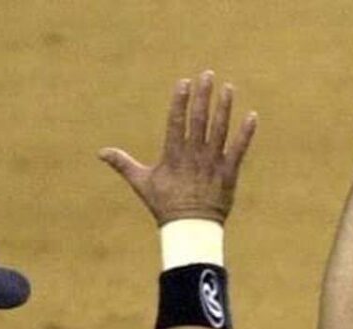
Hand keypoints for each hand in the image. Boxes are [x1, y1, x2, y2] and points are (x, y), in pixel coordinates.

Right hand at [99, 72, 256, 224]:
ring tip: (228, 88)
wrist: (190, 230)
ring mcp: (212, 164)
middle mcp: (194, 157)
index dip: (180, 101)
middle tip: (208, 75)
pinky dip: (246, 134)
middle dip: (203, 97)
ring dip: (224, 108)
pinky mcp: (228, 174)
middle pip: (199, 121)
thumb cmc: (165, 206)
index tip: (184, 82)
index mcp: (173, 156)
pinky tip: (252, 116)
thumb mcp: (142, 183)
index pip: (176, 122)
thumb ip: (123, 164)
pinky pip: (239, 150)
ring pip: (220, 131)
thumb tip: (100, 153)